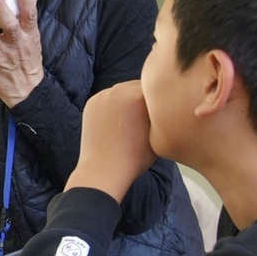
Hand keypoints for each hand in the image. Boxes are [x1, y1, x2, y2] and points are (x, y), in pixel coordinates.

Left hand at [65, 81, 156, 202]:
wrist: (104, 170)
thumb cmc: (136, 157)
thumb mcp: (158, 133)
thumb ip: (161, 113)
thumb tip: (165, 102)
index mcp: (139, 96)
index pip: (157, 87)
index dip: (162, 97)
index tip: (163, 109)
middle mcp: (120, 90)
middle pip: (139, 85)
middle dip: (144, 97)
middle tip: (147, 114)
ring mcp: (103, 95)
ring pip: (123, 90)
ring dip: (128, 99)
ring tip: (131, 119)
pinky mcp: (92, 102)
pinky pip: (108, 97)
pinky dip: (114, 105)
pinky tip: (117, 122)